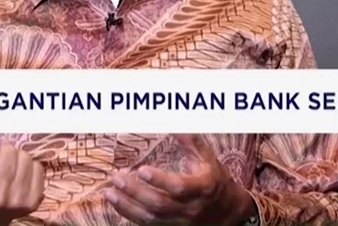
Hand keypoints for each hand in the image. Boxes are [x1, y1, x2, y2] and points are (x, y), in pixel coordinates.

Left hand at [104, 134, 254, 224]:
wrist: (228, 213)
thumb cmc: (214, 180)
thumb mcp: (207, 159)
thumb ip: (190, 141)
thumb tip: (173, 122)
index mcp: (202, 188)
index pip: (179, 188)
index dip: (160, 181)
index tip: (141, 170)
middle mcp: (191, 209)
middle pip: (160, 205)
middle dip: (135, 192)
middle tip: (116, 178)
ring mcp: (180, 222)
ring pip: (150, 219)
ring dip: (127, 206)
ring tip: (109, 192)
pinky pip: (147, 225)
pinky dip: (129, 214)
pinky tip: (116, 202)